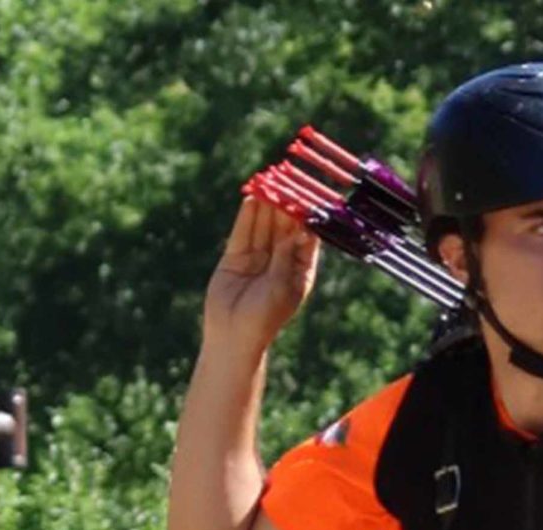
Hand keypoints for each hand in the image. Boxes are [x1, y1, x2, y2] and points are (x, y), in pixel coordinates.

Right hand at [203, 195, 319, 355]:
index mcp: (299, 271)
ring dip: (266, 206)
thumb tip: (301, 229)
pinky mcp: (235, 257)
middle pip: (284, 228)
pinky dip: (247, 216)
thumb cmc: (265, 317)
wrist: (233, 336)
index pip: (306, 238)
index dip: (307, 218)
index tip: (310, 196)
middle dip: (286, 206)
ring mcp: (257, 258)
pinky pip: (243, 232)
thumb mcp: (281, 286)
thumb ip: (286, 256)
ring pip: (263, 226)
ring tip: (269, 182)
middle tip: (287, 181)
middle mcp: (280, 262)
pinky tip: (252, 198)